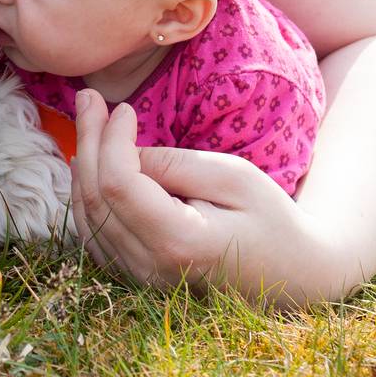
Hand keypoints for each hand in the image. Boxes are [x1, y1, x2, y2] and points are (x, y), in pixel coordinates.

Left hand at [70, 90, 346, 308]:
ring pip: (88, 219)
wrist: (293, 273)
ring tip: (88, 121)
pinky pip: (96, 235)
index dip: (111, 139)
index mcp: (181, 242)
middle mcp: (153, 267)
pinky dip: (87, 194)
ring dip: (82, 165)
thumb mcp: (233, 176)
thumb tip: (125, 150)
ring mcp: (143, 279)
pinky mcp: (139, 277)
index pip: (119, 185)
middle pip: (97, 198)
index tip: (123, 108)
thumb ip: (174, 164)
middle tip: (88, 97)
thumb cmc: (269, 217)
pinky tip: (92, 161)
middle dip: (89, 140)